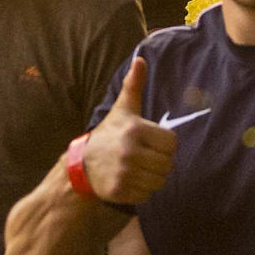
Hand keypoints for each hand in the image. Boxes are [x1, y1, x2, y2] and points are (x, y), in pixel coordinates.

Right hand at [79, 56, 176, 207]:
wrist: (82, 165)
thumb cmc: (110, 134)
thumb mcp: (123, 109)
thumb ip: (134, 86)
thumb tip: (141, 59)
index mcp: (135, 129)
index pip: (172, 143)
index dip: (164, 144)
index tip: (150, 142)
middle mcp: (130, 151)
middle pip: (168, 164)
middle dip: (159, 162)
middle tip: (143, 157)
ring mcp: (124, 172)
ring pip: (160, 181)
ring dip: (152, 177)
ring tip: (137, 168)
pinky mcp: (120, 190)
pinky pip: (148, 195)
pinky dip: (142, 190)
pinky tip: (130, 180)